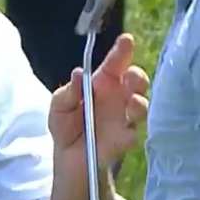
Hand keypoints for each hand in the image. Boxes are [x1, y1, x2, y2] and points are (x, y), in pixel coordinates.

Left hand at [47, 33, 149, 169]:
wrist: (68, 159)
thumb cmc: (65, 125)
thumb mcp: (58, 106)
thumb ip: (67, 92)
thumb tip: (78, 74)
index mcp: (102, 83)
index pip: (115, 63)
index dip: (122, 51)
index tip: (127, 40)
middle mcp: (118, 97)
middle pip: (136, 80)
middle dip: (137, 76)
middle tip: (130, 77)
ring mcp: (124, 118)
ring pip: (141, 105)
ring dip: (139, 102)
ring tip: (132, 102)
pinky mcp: (124, 139)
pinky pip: (133, 134)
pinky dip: (129, 131)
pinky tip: (124, 132)